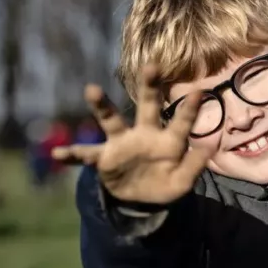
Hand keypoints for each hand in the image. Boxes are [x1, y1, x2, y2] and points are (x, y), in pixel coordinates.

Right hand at [51, 65, 212, 204]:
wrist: (141, 201)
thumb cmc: (164, 185)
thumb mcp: (182, 182)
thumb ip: (195, 166)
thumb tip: (209, 147)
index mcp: (168, 141)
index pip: (181, 122)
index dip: (189, 109)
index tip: (199, 92)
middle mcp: (144, 135)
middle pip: (148, 107)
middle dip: (149, 88)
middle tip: (152, 66)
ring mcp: (121, 144)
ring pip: (112, 121)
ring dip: (102, 106)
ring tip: (91, 89)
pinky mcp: (104, 158)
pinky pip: (86, 155)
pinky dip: (72, 154)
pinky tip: (58, 155)